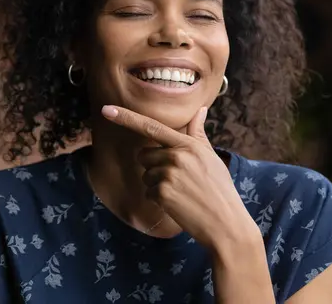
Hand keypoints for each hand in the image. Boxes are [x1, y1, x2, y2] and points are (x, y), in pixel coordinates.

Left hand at [101, 105, 259, 250]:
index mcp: (188, 144)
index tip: (106, 110)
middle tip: (177, 179)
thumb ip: (198, 133)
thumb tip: (200, 110)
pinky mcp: (162, 193)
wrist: (225, 222)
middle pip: (144, 156)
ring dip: (157, 185)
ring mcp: (168, 175)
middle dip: (154, 166)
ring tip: (181, 192)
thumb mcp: (211, 157)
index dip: (126, 117)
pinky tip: (177, 203)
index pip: (151, 126)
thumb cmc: (219, 189)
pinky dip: (159, 200)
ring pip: (146, 175)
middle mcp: (176, 156)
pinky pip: (148, 192)